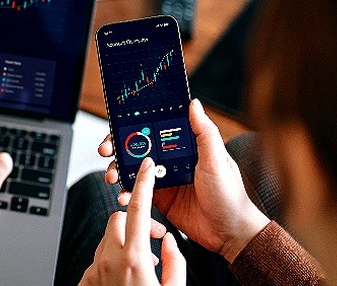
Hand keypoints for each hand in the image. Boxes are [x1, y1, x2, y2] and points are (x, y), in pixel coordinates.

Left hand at [80, 158, 184, 285]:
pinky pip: (98, 259)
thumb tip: (170, 241)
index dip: (144, 183)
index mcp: (133, 258)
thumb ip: (175, 261)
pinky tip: (124, 276)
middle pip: (118, 218)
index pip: (138, 209)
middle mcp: (109, 260)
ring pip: (106, 239)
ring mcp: (94, 270)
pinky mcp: (85, 280)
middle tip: (153, 237)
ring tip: (141, 264)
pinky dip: (112, 261)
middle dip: (135, 221)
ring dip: (124, 243)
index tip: (146, 166)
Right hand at [99, 99, 269, 261]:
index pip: (155, 129)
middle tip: (106, 151)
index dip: (134, 126)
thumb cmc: (230, 195)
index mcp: (185, 146)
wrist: (229, 233)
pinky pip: (137, 191)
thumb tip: (194, 104)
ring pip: (133, 169)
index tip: (118, 127)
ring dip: (118, 170)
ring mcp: (163, 178)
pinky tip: (124, 196)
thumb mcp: (218, 160)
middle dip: (118, 147)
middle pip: (138, 147)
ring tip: (112, 177)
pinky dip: (126, 192)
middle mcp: (172, 159)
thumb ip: (204, 132)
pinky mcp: (159, 198)